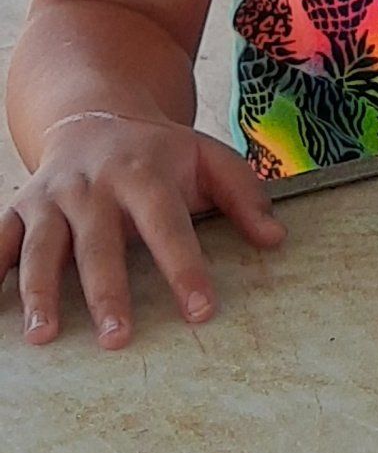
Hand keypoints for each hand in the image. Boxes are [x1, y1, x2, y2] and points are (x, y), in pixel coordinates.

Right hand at [1, 113, 283, 346]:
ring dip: (40, 291)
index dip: (186, 268)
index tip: (202, 311)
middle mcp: (93, 187)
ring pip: (43, 247)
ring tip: (43, 336)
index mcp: (144, 174)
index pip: (169, 226)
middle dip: (107, 293)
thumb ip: (243, 195)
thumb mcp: (207, 156)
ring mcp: (51, 198)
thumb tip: (276, 240)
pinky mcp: (19, 208)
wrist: (96, 112)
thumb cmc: (159, 150)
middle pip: (100, 244)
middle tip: (117, 339)